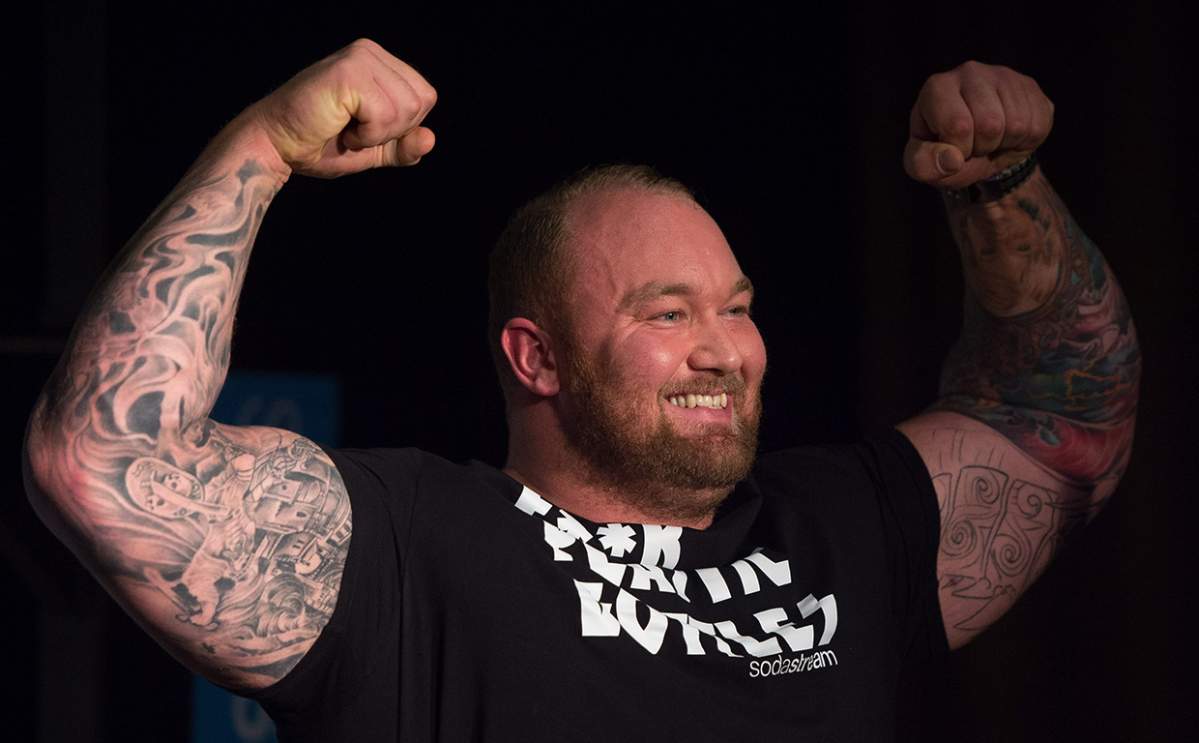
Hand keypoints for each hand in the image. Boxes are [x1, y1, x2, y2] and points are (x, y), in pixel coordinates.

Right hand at [243, 38, 437, 178]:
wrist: (276, 146)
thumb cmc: (320, 145)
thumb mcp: (374, 150)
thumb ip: (404, 146)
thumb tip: (431, 139)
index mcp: (380, 62)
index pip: (425, 97)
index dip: (403, 126)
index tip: (366, 129)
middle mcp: (370, 52)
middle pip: (422, 100)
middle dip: (393, 130)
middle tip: (354, 129)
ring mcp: (359, 58)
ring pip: (407, 109)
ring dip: (377, 133)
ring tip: (345, 127)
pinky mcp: (348, 72)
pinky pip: (386, 115)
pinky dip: (367, 134)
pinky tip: (339, 125)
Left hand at [903, 61, 1052, 189]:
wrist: (977, 145)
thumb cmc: (944, 150)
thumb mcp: (922, 163)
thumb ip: (925, 165)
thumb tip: (952, 160)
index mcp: (937, 87)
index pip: (958, 126)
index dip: (959, 150)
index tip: (952, 150)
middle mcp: (970, 72)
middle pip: (990, 125)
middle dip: (982, 148)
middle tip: (973, 146)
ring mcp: (1003, 75)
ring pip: (1017, 125)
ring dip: (1004, 145)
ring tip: (990, 140)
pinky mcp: (1029, 86)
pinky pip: (1037, 125)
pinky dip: (1023, 141)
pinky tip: (1008, 134)